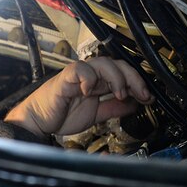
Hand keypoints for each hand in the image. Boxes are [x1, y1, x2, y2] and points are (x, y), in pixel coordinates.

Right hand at [4, 58, 153, 137]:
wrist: (39, 123)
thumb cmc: (61, 115)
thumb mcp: (96, 115)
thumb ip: (113, 108)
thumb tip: (134, 105)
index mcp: (98, 82)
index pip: (123, 73)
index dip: (137, 83)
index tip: (148, 98)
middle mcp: (90, 76)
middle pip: (117, 64)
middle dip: (133, 78)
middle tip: (142, 94)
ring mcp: (78, 76)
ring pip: (102, 63)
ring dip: (116, 77)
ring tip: (119, 93)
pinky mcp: (65, 79)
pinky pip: (79, 70)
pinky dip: (89, 79)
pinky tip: (91, 91)